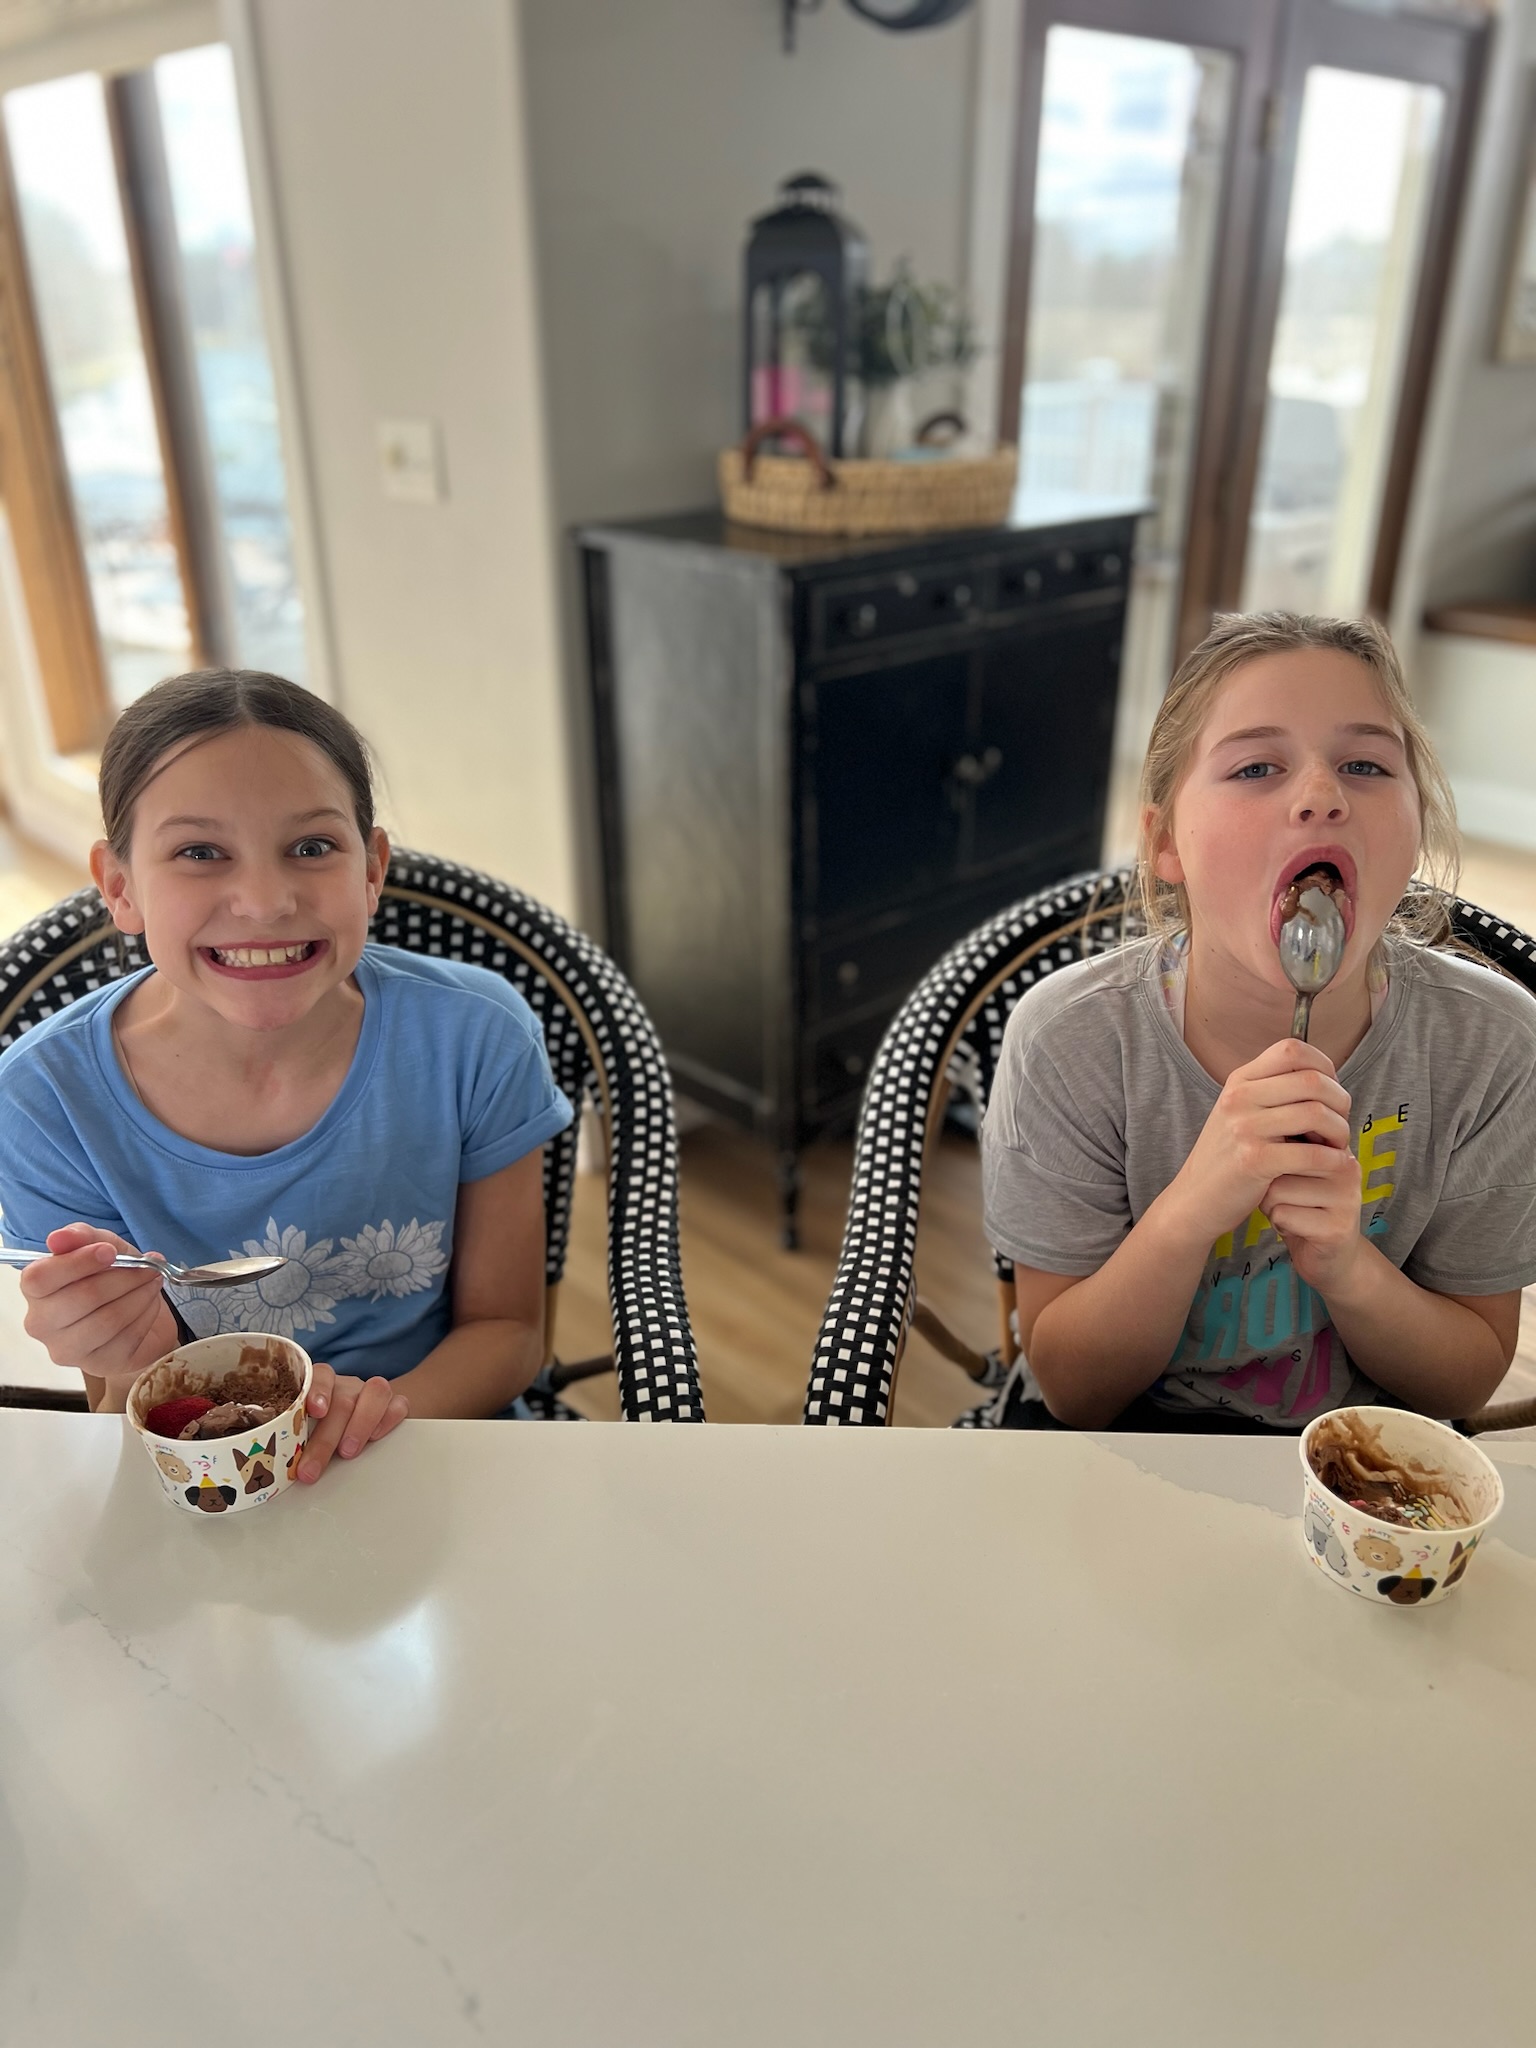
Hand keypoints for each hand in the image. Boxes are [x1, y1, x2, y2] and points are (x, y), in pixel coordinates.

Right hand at [18, 1222, 176, 1399]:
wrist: (141, 1313)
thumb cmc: (113, 1277)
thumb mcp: (103, 1246)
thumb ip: (82, 1236)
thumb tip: (59, 1238)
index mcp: (36, 1290)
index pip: (40, 1278)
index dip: (77, 1262)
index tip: (109, 1251)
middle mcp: (42, 1324)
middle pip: (82, 1298)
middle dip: (124, 1277)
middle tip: (148, 1266)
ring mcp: (67, 1350)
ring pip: (108, 1319)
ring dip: (140, 1294)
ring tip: (152, 1281)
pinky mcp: (98, 1365)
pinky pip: (127, 1337)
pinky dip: (146, 1314)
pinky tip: (150, 1303)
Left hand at [296, 1363, 407, 1482]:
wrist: (356, 1424)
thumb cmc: (322, 1432)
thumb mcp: (304, 1433)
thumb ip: (295, 1440)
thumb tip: (280, 1468)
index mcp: (321, 1386)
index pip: (320, 1375)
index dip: (318, 1390)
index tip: (315, 1411)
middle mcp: (346, 1386)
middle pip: (343, 1400)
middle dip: (326, 1439)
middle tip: (311, 1468)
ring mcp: (371, 1392)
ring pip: (375, 1393)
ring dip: (360, 1424)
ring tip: (347, 1452)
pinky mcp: (394, 1404)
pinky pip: (398, 1404)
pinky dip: (387, 1420)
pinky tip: (375, 1437)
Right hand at [1165, 1039, 1352, 1251]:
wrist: (1195, 1198)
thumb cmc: (1229, 1157)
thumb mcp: (1241, 1112)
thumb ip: (1273, 1092)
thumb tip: (1325, 1079)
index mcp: (1239, 1081)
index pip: (1292, 1049)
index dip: (1324, 1065)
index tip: (1330, 1090)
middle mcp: (1239, 1098)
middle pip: (1312, 1080)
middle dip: (1340, 1102)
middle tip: (1340, 1123)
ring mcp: (1244, 1128)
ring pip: (1317, 1114)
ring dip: (1339, 1131)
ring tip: (1337, 1145)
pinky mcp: (1253, 1161)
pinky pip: (1312, 1153)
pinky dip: (1333, 1159)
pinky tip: (1333, 1164)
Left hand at [1263, 1142, 1365, 1293]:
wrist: (1330, 1256)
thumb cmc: (1303, 1204)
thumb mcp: (1295, 1167)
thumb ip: (1285, 1143)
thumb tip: (1256, 1116)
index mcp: (1336, 1146)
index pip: (1286, 1135)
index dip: (1271, 1156)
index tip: (1278, 1170)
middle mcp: (1346, 1167)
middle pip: (1278, 1161)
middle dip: (1267, 1181)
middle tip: (1283, 1195)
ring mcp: (1346, 1198)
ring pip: (1276, 1190)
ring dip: (1271, 1205)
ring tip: (1290, 1211)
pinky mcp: (1337, 1228)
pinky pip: (1283, 1215)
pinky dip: (1278, 1223)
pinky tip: (1294, 1227)